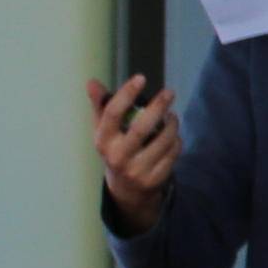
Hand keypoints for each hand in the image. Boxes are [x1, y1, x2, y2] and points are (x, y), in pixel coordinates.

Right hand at [87, 75, 179, 229]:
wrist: (126, 190)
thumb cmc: (116, 149)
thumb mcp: (104, 131)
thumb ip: (101, 106)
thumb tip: (92, 82)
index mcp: (103, 142)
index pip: (112, 115)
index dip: (126, 94)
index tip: (140, 78)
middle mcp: (117, 157)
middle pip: (140, 128)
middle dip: (157, 107)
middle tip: (169, 92)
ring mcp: (137, 170)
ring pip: (163, 140)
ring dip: (172, 124)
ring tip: (172, 116)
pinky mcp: (154, 179)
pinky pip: (173, 152)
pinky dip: (176, 140)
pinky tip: (173, 137)